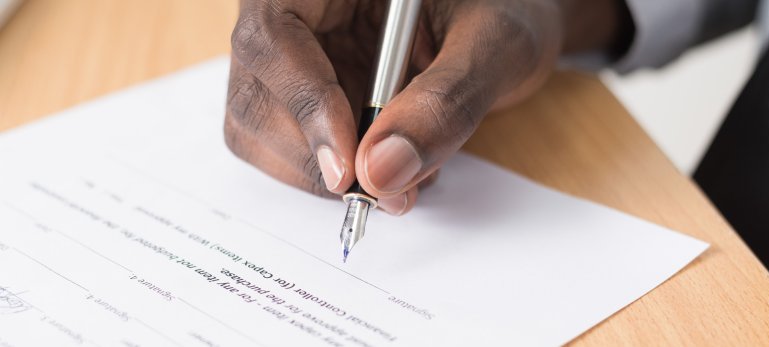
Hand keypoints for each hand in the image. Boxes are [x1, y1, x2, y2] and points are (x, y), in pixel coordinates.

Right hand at [225, 0, 628, 214]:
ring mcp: (296, 55)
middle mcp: (299, 10)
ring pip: (259, 126)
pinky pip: (289, 145)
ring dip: (320, 173)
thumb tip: (382, 172)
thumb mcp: (497, 44)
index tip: (348, 170)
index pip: (274, 33)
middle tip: (384, 191)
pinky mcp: (305, 93)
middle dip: (313, 155)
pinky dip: (332, 174)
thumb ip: (446, 102)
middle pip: (254, 89)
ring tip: (399, 177)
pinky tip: (386, 165)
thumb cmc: (508, 9)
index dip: (304, 105)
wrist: (510, 21)